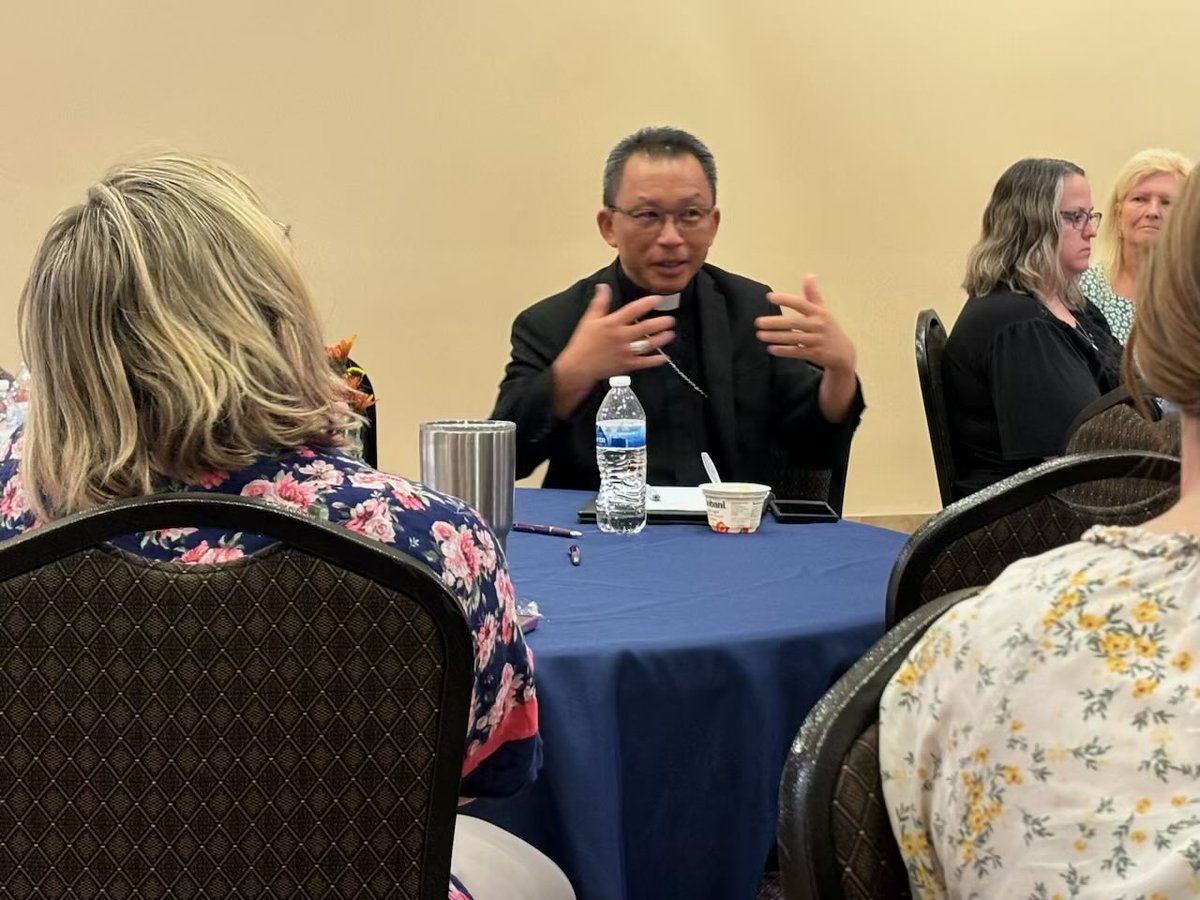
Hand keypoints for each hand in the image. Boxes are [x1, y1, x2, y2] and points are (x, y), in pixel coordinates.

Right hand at [551, 285, 674, 417]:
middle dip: (660, 323)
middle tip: (670, 320)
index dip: (646, 303)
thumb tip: (603, 287)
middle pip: (645, 327)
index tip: (657, 299)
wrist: (578, 367)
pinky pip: (644, 363)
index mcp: (612, 324)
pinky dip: (655, 361)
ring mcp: (625, 352)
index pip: (632, 310)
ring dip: (661, 339)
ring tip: (670, 334)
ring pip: (647, 344)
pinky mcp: (626, 364)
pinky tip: (664, 357)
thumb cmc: (583, 343)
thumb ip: (599, 302)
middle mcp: (620, 337)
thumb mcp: (589, 319)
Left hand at [755, 275, 857, 422]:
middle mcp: (818, 325)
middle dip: (775, 322)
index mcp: (819, 312)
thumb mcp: (823, 310)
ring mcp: (817, 340)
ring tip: (760, 335)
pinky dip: (784, 351)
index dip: (785, 300)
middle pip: (794, 322)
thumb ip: (813, 294)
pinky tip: (771, 349)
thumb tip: (809, 275)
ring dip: (776, 337)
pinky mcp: (816, 354)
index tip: (770, 297)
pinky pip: (797, 352)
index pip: (800, 303)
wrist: (844, 353)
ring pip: (794, 338)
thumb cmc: (829, 328)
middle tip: (758, 322)